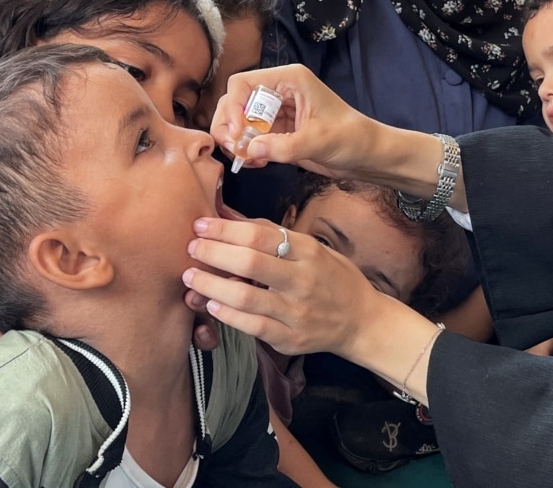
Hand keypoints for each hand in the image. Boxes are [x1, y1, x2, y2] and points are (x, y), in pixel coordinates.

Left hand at [182, 217, 381, 357]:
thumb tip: (228, 215)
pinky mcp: (291, 338)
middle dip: (213, 253)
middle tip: (190, 248)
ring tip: (191, 277)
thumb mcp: (311, 248)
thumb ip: (271, 233)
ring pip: (246, 298)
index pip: (260, 235)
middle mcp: (303, 280)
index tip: (201, 225)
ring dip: (212, 285)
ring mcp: (297, 312)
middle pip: (250, 263)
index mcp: (308, 252)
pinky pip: (253, 327)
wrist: (362, 320)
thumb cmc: (332, 278)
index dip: (224, 229)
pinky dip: (228, 315)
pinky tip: (211, 304)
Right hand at [210, 64, 378, 176]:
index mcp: (290, 80)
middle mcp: (279, 92)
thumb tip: (249, 150)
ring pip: (239, 121)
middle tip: (235, 150)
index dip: (234, 107)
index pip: (243, 84)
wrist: (368, 156)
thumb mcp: (318, 141)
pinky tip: (256, 163)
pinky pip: (251, 139)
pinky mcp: (278, 133)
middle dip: (229, 125)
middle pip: (235, 102)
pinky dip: (247, 151)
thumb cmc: (352, 139)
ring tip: (246, 159)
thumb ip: (283, 146)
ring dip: (236, 140)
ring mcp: (277, 113)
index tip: (239, 133)